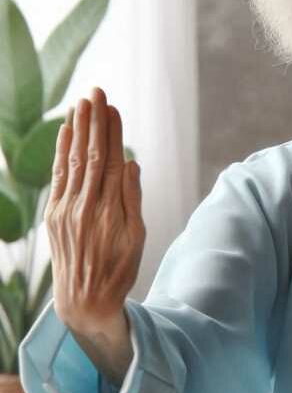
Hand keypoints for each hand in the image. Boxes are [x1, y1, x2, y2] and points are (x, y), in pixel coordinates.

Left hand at [44, 86, 145, 331]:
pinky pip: (58, 177)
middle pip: (88, 154)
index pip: (108, 160)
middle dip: (92, 121)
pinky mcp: (54, 215)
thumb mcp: (137, 237)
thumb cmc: (119, 268)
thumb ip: (132, 198)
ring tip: (80, 104)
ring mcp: (65, 209)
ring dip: (76, 130)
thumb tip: (129, 162)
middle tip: (95, 92)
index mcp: (107, 208)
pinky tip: (65, 134)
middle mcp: (83, 204)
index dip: (111, 132)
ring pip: (71, 161)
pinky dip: (60, 152)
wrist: (84, 300)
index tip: (112, 107)